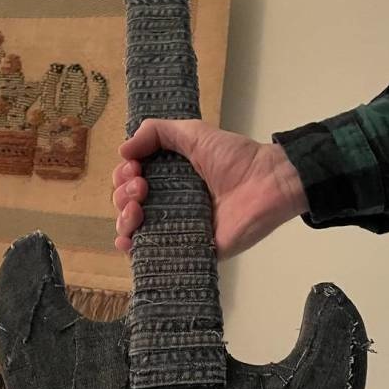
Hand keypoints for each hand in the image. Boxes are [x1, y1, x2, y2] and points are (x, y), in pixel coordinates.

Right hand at [112, 118, 307, 258]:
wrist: (266, 182)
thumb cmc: (234, 157)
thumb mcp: (193, 132)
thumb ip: (156, 131)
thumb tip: (122, 149)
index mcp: (168, 179)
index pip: (129, 183)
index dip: (123, 176)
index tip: (134, 168)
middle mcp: (168, 204)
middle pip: (126, 207)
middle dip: (122, 195)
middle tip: (141, 186)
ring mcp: (177, 229)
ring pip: (135, 232)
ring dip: (124, 219)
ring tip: (137, 207)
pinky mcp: (190, 250)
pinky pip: (156, 256)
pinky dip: (136, 251)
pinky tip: (130, 241)